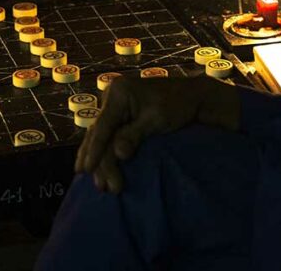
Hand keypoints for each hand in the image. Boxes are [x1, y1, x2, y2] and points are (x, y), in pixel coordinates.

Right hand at [75, 76, 215, 192]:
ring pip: (100, 136)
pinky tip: (96, 167)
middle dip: (99, 161)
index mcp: (119, 93)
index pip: (103, 126)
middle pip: (99, 133)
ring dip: (99, 160)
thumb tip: (118, 155)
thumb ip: (134, 136)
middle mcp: (112, 97)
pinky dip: (103, 152)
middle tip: (102, 187)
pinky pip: (107, 135)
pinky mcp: (120, 114)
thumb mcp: (156, 120)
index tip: (87, 170)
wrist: (192, 96)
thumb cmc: (177, 105)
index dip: (95, 150)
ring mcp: (115, 105)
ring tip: (98, 184)